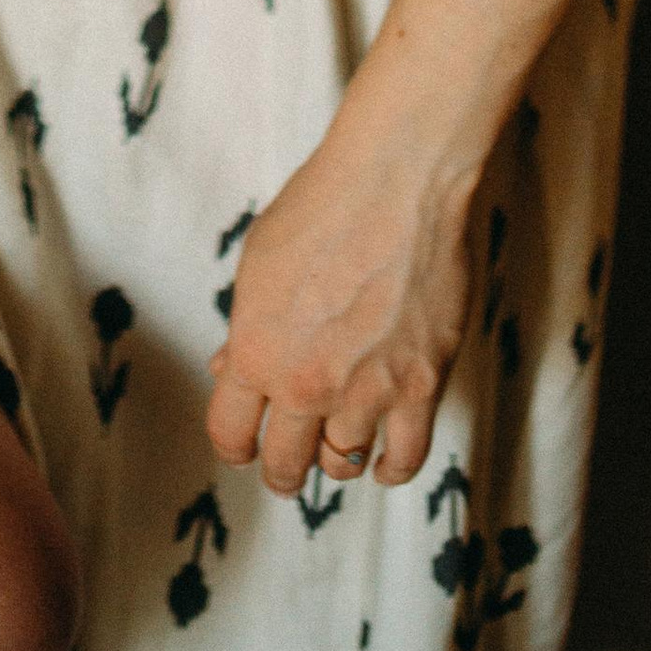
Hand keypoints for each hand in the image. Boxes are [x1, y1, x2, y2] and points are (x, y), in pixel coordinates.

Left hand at [206, 37, 476, 495]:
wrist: (394, 181)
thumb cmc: (321, 207)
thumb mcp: (258, 263)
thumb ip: (246, 328)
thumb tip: (231, 369)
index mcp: (256, 353)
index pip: (230, 435)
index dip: (235, 446)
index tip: (244, 447)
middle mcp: (306, 384)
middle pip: (285, 465)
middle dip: (282, 468)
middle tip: (289, 463)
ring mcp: (366, 391)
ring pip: (343, 464)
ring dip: (336, 459)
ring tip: (337, 444)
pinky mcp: (420, 386)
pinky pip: (405, 458)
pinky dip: (390, 469)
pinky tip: (382, 460)